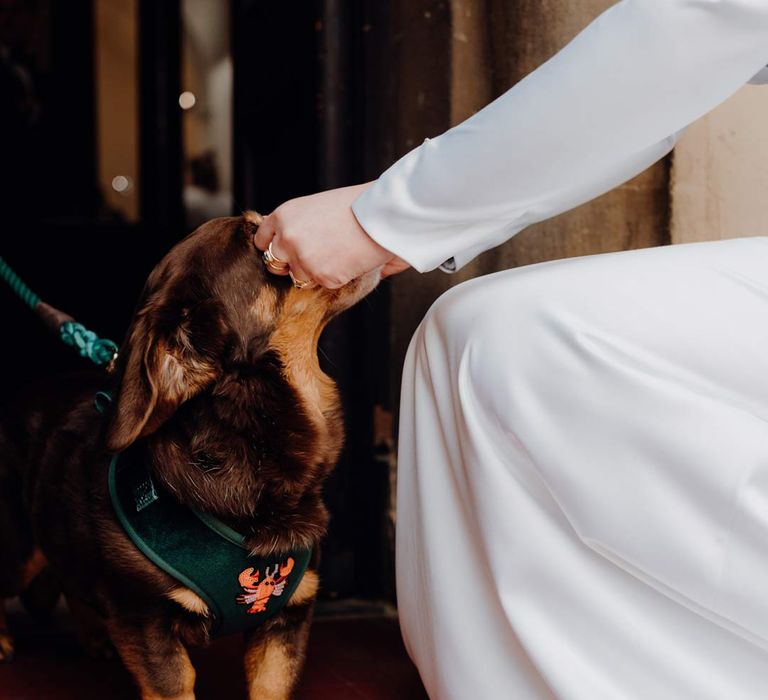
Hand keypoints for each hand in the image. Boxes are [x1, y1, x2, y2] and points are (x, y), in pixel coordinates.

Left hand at [253, 182, 409, 288]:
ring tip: (338, 255)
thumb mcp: (317, 206)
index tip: (286, 250)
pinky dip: (337, 277)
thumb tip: (290, 245)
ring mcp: (302, 259)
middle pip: (275, 263)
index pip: (263, 240)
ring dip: (315, 272)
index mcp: (283, 216)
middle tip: (314, 257)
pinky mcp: (321, 277)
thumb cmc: (356, 205)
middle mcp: (287, 238)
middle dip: (291, 263)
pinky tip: (349, 260)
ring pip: (299, 277)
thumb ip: (297, 225)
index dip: (275, 247)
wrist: (380, 213)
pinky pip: (322, 284)